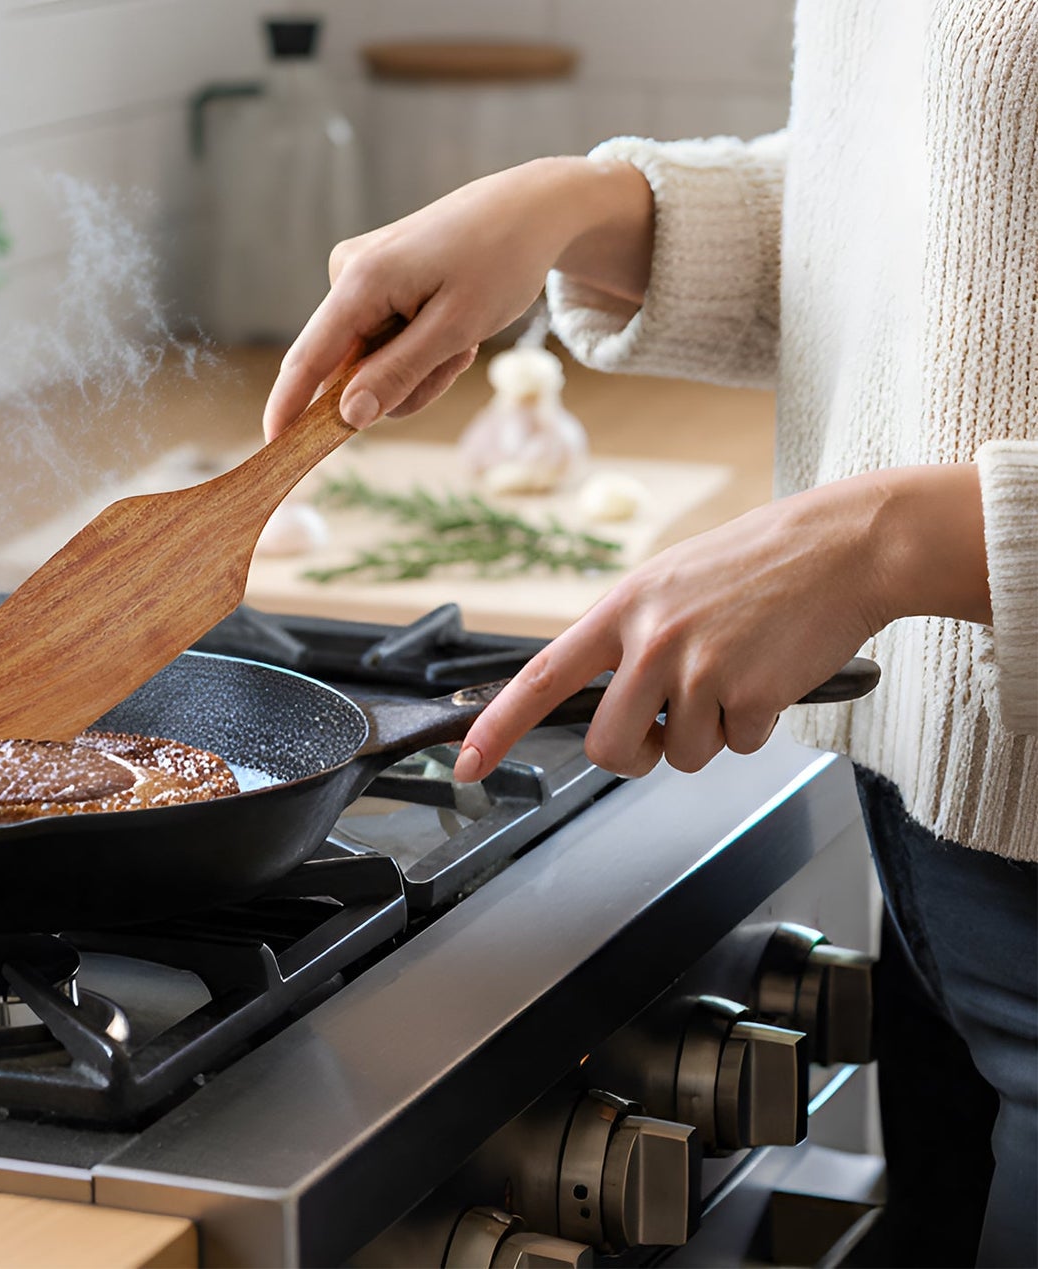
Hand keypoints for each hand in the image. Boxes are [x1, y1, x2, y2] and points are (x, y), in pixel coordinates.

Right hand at [262, 157, 653, 439]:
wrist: (530, 208)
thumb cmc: (500, 261)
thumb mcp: (456, 329)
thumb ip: (398, 374)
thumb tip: (347, 418)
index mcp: (360, 281)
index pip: (307, 358)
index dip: (289, 407)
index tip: (273, 448)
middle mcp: (348, 274)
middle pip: (349, 369)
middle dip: (403, 381)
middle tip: (458, 357)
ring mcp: (359, 275)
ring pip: (372, 361)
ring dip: (419, 365)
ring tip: (462, 334)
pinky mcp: (374, 280)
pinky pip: (383, 340)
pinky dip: (419, 346)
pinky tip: (452, 320)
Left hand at [452, 466, 989, 780]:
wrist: (844, 546)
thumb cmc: (759, 564)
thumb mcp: (670, 582)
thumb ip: (631, 635)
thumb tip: (604, 694)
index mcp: (622, 610)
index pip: (541, 677)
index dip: (497, 727)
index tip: (465, 763)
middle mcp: (650, 640)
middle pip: (609, 747)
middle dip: (635, 755)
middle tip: (667, 729)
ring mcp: (699, 668)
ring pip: (681, 755)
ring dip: (709, 735)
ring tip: (736, 676)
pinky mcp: (751, 693)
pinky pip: (739, 747)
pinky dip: (757, 725)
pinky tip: (771, 675)